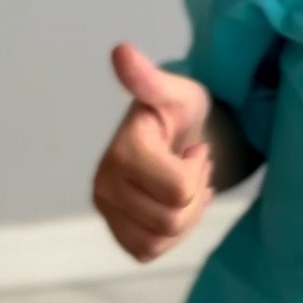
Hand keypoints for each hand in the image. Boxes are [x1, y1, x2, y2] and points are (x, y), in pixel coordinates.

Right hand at [92, 44, 213, 261]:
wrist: (178, 133)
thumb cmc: (181, 111)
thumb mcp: (176, 91)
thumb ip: (150, 79)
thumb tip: (122, 52)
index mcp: (122, 151)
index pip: (177, 191)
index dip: (197, 172)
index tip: (193, 149)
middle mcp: (105, 184)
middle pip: (171, 219)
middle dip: (193, 195)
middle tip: (191, 167)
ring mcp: (107, 210)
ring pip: (161, 239)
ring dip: (184, 215)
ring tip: (183, 185)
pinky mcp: (116, 231)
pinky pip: (149, 251)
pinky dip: (170, 233)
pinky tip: (173, 204)